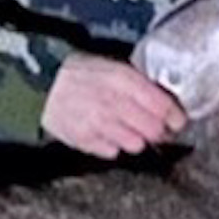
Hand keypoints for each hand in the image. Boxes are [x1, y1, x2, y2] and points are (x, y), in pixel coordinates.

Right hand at [41, 55, 186, 158]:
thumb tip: (165, 103)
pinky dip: (113, 145)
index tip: (177, 120)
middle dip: (157, 131)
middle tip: (155, 128)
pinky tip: (105, 133)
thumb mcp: (112, 67)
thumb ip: (139, 84)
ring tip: (125, 129)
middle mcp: (113, 103)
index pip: (162, 105)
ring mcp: (98, 124)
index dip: (175, 116)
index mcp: (123, 80)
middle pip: (153, 130)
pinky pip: (112, 152)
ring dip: (135, 139)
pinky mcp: (85, 140)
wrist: (41, 84)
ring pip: (135, 145)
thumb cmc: (79, 73)